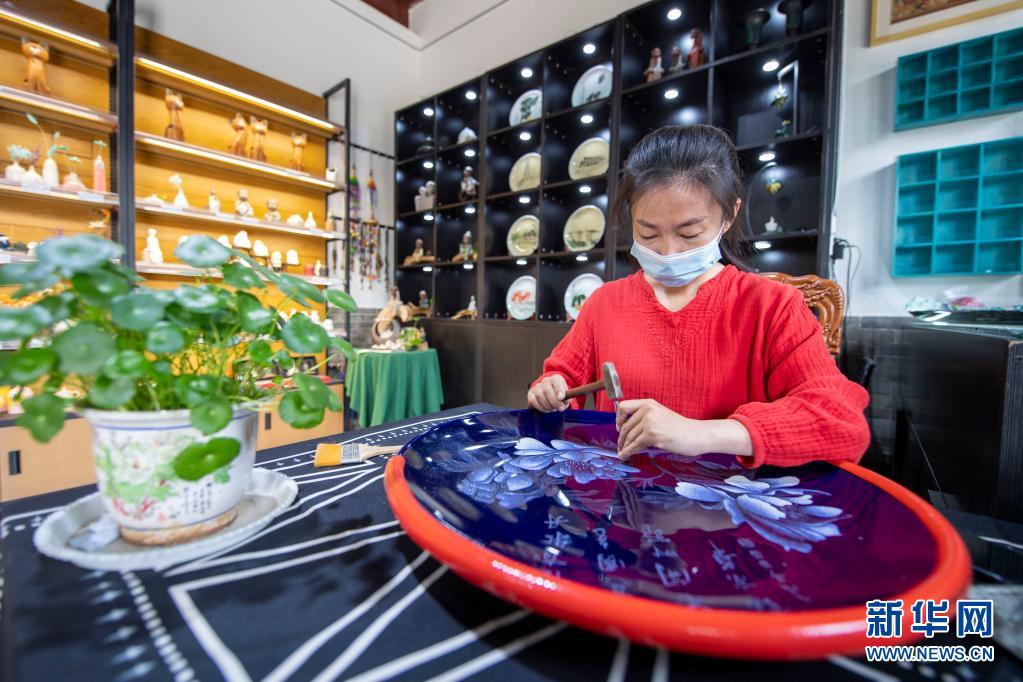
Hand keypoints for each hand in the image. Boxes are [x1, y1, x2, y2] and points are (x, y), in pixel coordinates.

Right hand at [527, 374, 569, 412]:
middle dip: (554, 401)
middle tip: (560, 408)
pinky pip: (533, 400)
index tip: (561, 398)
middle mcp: (545, 381)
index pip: (556, 381)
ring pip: (539, 396)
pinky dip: (540, 407)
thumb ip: (567, 398)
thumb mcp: (567, 395)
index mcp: (556, 378)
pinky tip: (546, 410)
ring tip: (553, 409)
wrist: (551, 396)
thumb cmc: (560, 396)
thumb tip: (565, 401)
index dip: (559, 389)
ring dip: (547, 405)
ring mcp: (537, 387)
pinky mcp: (531, 394)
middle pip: (547, 390)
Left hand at [615, 399, 753, 458]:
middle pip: (625, 426)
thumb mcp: (660, 415)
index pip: (623, 407)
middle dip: (621, 438)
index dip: (618, 419)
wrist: (697, 435)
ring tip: (624, 453)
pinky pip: (635, 445)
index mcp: (649, 403)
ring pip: (629, 437)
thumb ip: (644, 418)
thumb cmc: (680, 428)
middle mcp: (648, 410)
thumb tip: (625, 431)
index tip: (619, 428)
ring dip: (625, 447)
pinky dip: (628, 452)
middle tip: (620, 446)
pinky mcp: (652, 435)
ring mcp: (650, 422)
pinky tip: (625, 455)